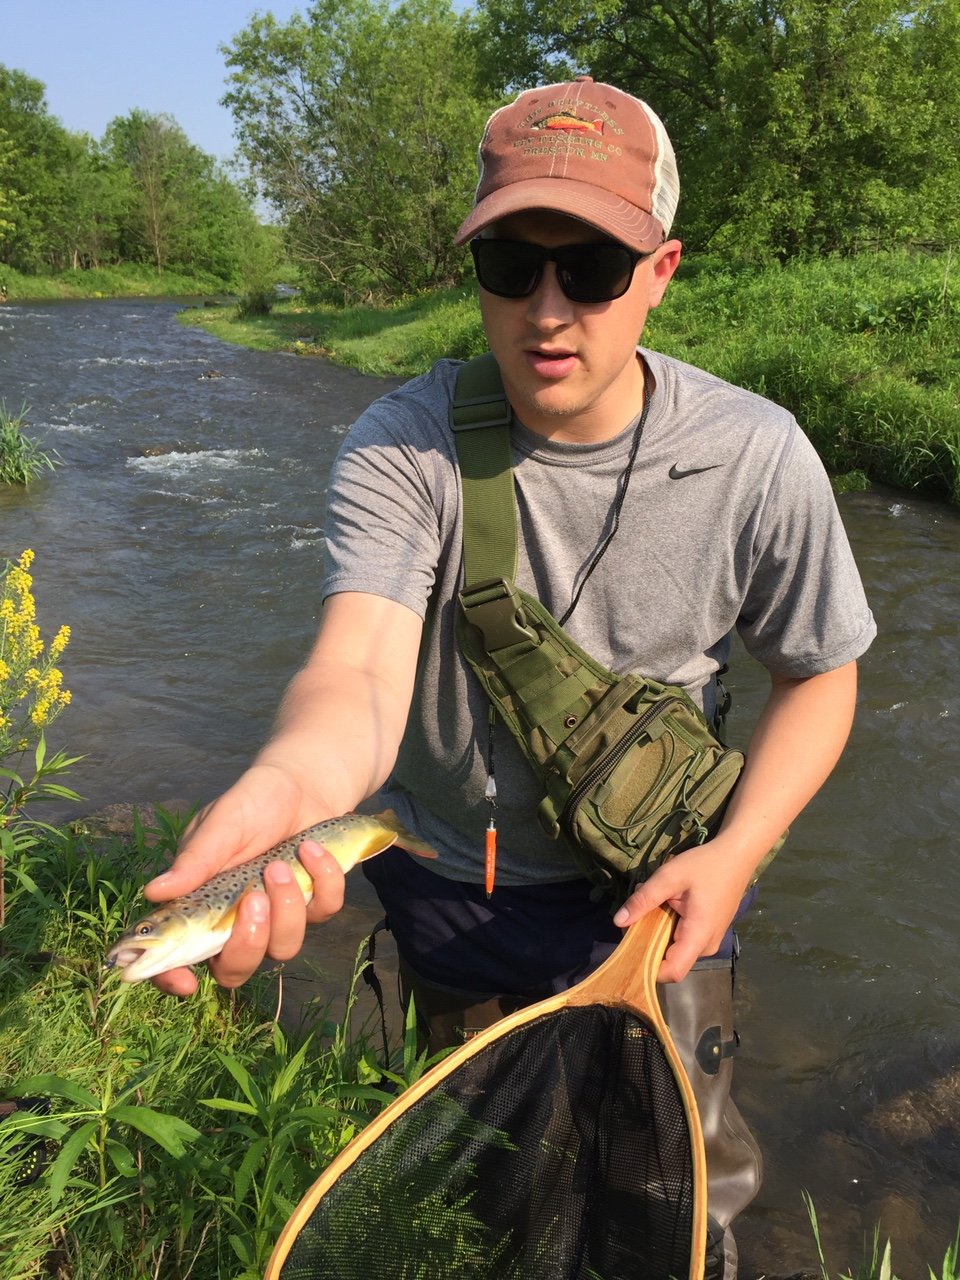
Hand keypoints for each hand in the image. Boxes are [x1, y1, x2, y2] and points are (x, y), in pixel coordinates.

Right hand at [142, 765, 345, 995]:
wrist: (302, 784)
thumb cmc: (250, 803)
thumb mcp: (220, 824)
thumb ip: (195, 859)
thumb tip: (154, 892)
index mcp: (200, 906)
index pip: (178, 957)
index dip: (173, 978)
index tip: (185, 980)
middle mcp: (236, 921)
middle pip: (236, 969)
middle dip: (247, 943)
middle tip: (254, 898)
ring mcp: (277, 918)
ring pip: (283, 948)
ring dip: (286, 907)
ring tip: (281, 864)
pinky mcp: (314, 904)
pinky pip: (323, 911)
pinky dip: (321, 879)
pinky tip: (311, 848)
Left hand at [613, 840, 751, 982]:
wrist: (736, 856)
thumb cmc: (705, 865)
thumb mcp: (669, 877)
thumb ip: (643, 900)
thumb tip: (618, 922)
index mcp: (699, 935)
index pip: (673, 972)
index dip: (648, 970)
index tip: (628, 954)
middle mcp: (707, 946)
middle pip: (671, 962)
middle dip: (648, 947)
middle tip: (634, 921)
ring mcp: (710, 940)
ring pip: (676, 950)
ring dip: (658, 935)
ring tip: (650, 909)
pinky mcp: (709, 933)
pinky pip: (684, 941)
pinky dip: (669, 929)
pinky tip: (665, 907)